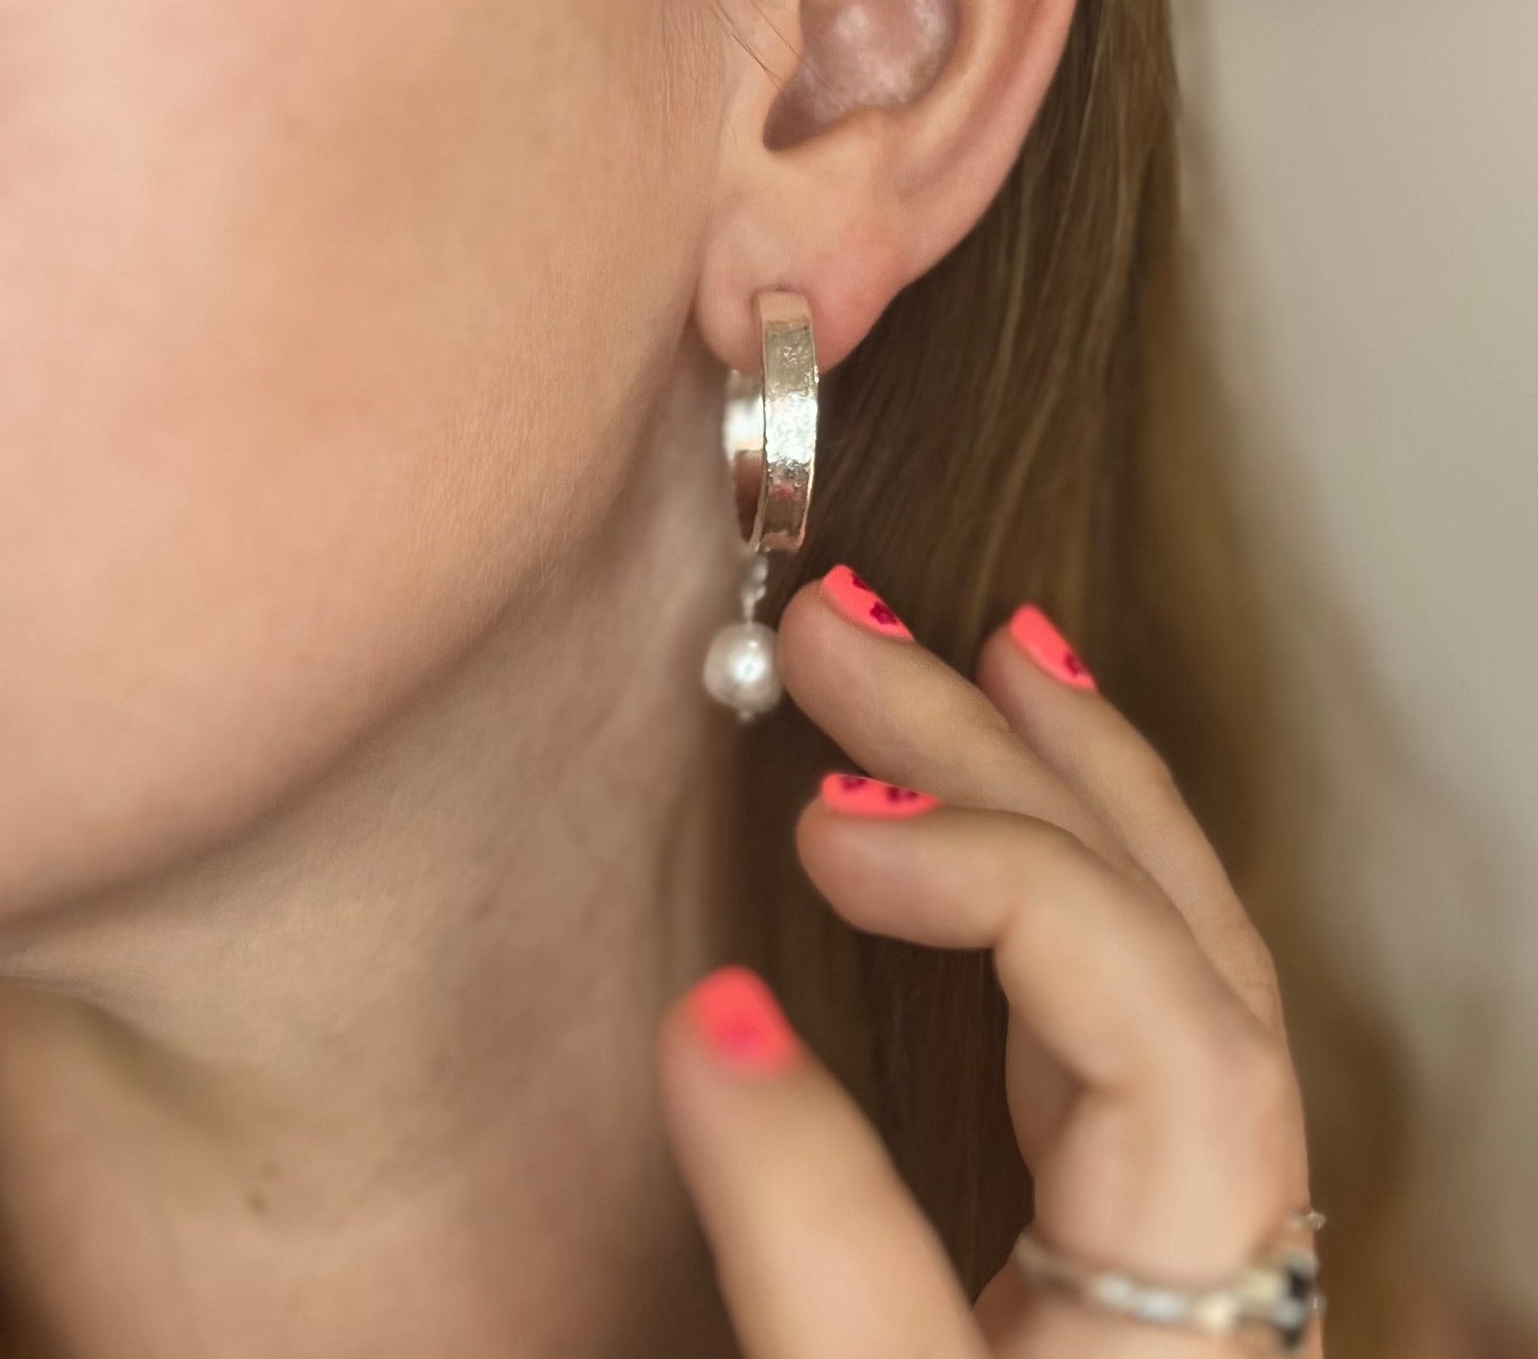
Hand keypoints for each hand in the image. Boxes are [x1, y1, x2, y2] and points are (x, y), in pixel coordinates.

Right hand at [658, 569, 1321, 1356]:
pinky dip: (1070, 859)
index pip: (1117, 1059)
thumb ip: (803, 1231)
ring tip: (971, 647)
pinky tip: (1009, 792)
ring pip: (1172, 951)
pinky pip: (1133, 988)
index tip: (789, 870)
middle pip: (1160, 956)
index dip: (957, 933)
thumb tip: (711, 1015)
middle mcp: (1215, 1257)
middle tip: (850, 635)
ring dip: (1061, 776)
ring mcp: (1185, 1229)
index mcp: (1170, 1309)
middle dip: (1001, 771)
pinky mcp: (1129, 1211)